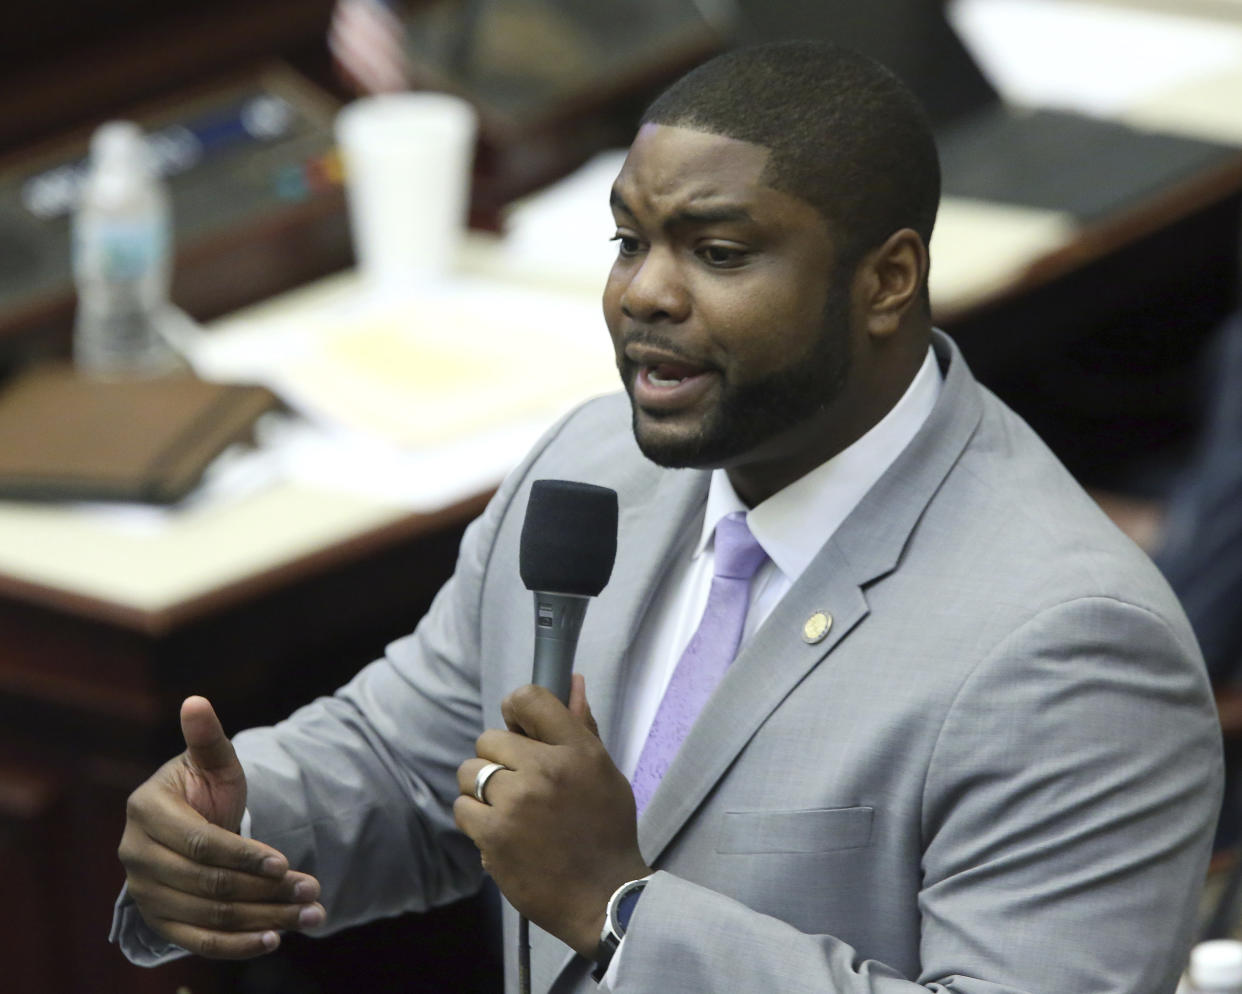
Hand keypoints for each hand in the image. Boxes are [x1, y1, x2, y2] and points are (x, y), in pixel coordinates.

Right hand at [117, 696, 324, 957]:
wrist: (191, 824)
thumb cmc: (205, 789)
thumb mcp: (213, 763)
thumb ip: (207, 738)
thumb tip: (196, 700)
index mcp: (145, 811)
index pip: (199, 843)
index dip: (243, 856)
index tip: (285, 863)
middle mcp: (135, 856)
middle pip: (207, 884)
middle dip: (264, 891)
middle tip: (313, 891)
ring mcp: (143, 892)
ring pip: (208, 913)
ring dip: (264, 918)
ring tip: (311, 914)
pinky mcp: (158, 920)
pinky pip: (196, 940)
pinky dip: (236, 945)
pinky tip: (274, 940)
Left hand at [454, 676, 651, 957]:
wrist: (603, 896)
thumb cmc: (606, 830)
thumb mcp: (605, 772)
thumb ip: (582, 726)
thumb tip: (574, 680)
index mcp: (577, 749)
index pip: (529, 698)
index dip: (516, 711)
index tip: (518, 729)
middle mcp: (545, 769)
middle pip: (489, 738)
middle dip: (498, 758)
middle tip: (518, 782)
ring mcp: (516, 802)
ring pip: (470, 772)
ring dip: (483, 789)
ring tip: (507, 808)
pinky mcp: (494, 835)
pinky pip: (463, 807)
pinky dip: (476, 818)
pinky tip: (499, 830)